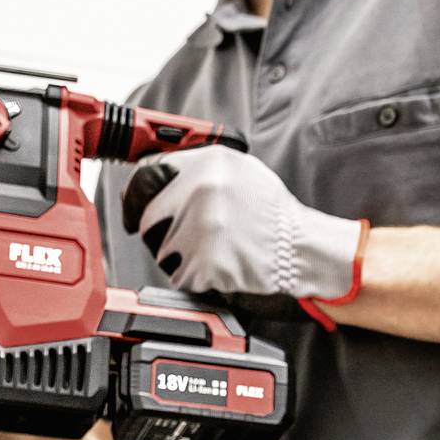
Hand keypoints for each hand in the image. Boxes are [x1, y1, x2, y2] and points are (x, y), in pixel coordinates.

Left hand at [121, 146, 366, 319]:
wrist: (302, 250)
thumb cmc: (272, 215)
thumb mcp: (240, 170)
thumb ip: (198, 166)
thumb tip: (153, 173)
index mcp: (209, 161)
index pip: (147, 174)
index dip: (139, 194)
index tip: (137, 207)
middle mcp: (203, 190)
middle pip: (147, 216)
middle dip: (160, 230)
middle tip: (188, 237)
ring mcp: (203, 228)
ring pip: (160, 250)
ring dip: (178, 256)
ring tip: (213, 250)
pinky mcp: (207, 263)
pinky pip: (180, 275)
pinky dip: (195, 278)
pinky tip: (220, 267)